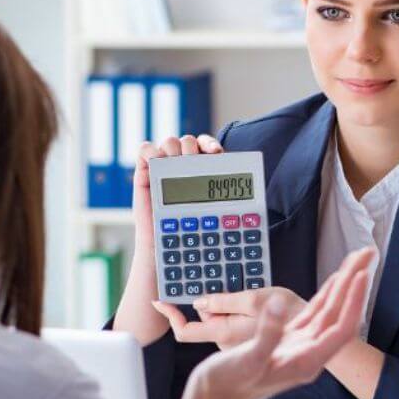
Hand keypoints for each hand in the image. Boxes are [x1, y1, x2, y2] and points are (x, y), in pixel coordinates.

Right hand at [113, 134, 222, 344]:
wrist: (165, 257)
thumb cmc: (193, 241)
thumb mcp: (216, 222)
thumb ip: (230, 209)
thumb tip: (254, 197)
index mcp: (203, 176)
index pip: (209, 148)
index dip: (212, 144)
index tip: (217, 154)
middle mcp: (183, 170)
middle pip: (188, 141)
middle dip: (192, 147)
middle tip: (192, 162)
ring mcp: (163, 171)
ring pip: (169, 142)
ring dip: (173, 147)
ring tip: (175, 164)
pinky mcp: (144, 174)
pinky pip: (145, 149)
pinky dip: (150, 149)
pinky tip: (155, 162)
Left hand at [151, 287, 307, 349]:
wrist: (318, 338)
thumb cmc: (290, 316)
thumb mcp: (255, 299)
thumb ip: (225, 302)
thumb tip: (199, 303)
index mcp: (224, 332)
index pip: (185, 330)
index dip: (170, 315)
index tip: (159, 300)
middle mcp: (227, 341)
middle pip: (206, 319)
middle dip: (210, 300)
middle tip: (219, 279)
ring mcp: (238, 342)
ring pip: (222, 319)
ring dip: (228, 303)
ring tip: (247, 288)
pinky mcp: (249, 340)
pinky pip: (236, 322)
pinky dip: (239, 310)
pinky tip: (257, 301)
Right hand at [170, 250, 373, 398]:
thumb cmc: (228, 383)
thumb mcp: (248, 359)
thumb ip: (267, 333)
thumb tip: (277, 304)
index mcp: (306, 360)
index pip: (340, 327)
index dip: (352, 300)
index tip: (359, 273)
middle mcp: (309, 354)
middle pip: (340, 315)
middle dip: (354, 283)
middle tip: (367, 253)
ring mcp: (300, 347)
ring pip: (329, 312)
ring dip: (343, 286)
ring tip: (356, 260)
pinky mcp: (288, 341)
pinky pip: (313, 315)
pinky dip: (324, 297)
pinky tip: (332, 283)